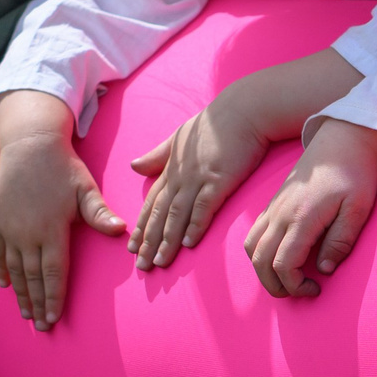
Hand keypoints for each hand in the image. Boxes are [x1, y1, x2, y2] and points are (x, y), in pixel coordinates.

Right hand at [0, 91, 124, 328]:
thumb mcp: (85, 188)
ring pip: (14, 269)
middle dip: (37, 303)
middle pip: (32, 277)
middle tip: (40, 327)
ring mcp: (8, 228)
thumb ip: (99, 213)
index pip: (53, 273)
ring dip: (20, 293)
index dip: (53, 298)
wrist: (28, 144)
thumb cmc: (62, 167)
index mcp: (51, 229)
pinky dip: (3, 270)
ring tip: (25, 314)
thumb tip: (120, 231)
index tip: (54, 319)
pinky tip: (6, 286)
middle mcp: (27, 233)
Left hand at [128, 95, 278, 271]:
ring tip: (160, 262)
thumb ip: (158, 155)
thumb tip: (134, 165)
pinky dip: (194, 225)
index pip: (151, 203)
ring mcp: (198, 178)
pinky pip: (204, 207)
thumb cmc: (216, 123)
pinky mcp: (219, 179)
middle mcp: (180, 176)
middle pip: (159, 214)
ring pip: (177, 215)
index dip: (141, 227)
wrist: (244, 110)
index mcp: (172, 168)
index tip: (132, 248)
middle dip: (149, 241)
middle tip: (141, 266)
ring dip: (167, 240)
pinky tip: (188, 243)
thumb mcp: (180, 137)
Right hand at [243, 119, 376, 297]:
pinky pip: (254, 234)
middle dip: (277, 286)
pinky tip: (281, 256)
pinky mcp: (273, 204)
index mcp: (302, 217)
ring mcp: (273, 208)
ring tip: (289, 278)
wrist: (342, 139)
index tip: (317, 288)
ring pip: (251, 249)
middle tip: (302, 291)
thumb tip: (324, 270)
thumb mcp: (358, 208)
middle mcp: (280, 214)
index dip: (296, 286)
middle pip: (261, 263)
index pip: (283, 265)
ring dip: (264, 271)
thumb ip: (341, 241)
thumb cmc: (355, 173)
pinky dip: (260, 253)